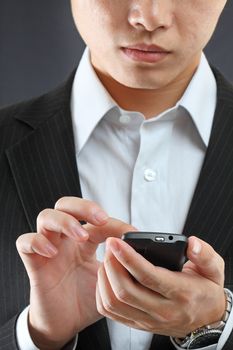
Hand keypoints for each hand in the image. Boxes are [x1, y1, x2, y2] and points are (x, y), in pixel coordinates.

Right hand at [16, 197, 134, 349]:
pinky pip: (25, 242)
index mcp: (84, 241)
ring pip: (46, 217)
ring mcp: (48, 248)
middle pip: (65, 205)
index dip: (109, 218)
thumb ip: (120, 261)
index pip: (92, 217)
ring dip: (64, 222)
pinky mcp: (33, 263)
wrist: (67, 323)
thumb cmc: (86, 298)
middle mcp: (65, 240)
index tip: (126, 231)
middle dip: (83, 207)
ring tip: (80, 236)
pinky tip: (52, 252)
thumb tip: (140, 248)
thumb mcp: (109, 277)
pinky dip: (37, 242)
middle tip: (100, 219)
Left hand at [96, 236, 225, 337]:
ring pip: (115, 303)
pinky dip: (103, 293)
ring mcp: (148, 320)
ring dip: (105, 278)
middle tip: (110, 246)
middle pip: (126, 290)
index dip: (128, 257)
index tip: (116, 241)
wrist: (207, 319)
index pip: (148, 276)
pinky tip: (106, 276)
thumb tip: (191, 244)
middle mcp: (163, 310)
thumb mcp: (214, 269)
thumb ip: (205, 255)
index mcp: (181, 293)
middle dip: (112, 264)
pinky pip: (112, 312)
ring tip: (107, 258)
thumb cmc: (206, 290)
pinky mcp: (138, 324)